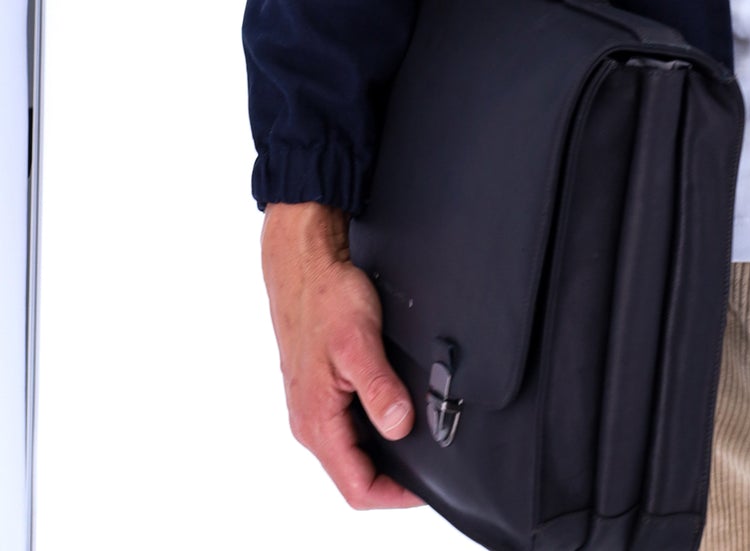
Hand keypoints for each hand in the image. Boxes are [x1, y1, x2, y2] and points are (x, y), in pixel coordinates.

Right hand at [260, 200, 423, 509]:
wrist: (305, 265)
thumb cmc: (325, 298)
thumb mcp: (358, 342)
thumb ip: (378, 389)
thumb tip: (399, 426)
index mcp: (316, 422)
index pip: (356, 487)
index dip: (395, 495)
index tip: (428, 486)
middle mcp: (311, 422)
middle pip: (355, 474)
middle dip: (394, 477)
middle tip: (433, 463)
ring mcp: (315, 406)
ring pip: (353, 450)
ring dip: (385, 452)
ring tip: (420, 438)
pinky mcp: (322, 389)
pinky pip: (349, 424)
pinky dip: (375, 427)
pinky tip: (397, 409)